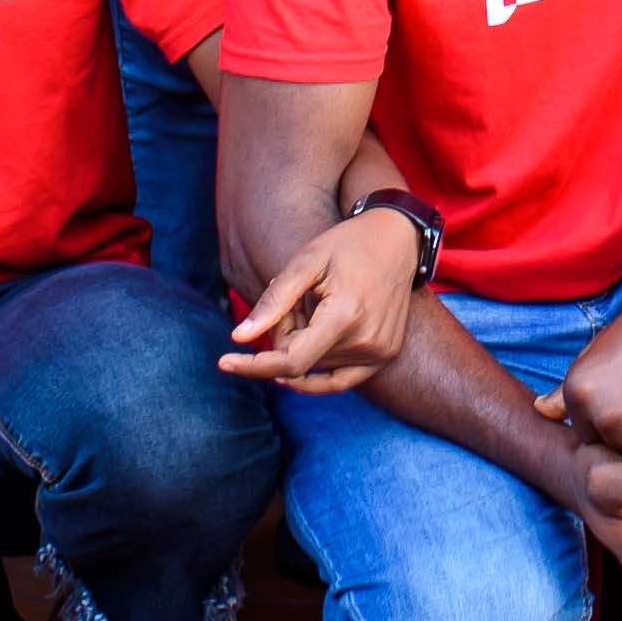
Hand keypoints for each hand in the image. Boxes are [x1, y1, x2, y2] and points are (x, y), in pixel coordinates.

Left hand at [218, 207, 426, 396]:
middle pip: (301, 361)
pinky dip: (314, 377)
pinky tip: (295, 373)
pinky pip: (340, 382)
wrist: (397, 238)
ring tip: (316, 305)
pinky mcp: (385, 354)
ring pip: (316, 366)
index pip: (291, 361)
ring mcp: (380, 351)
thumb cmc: (347, 244)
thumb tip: (238, 338)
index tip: (224, 362)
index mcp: (346, 316)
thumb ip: (274, 301)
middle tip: (296, 300)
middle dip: (285, 335)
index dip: (254, 365)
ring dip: (304, 343)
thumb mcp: (306, 262)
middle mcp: (367, 340)